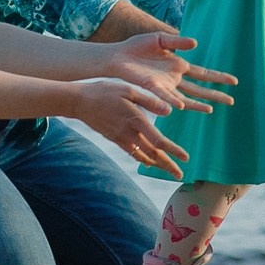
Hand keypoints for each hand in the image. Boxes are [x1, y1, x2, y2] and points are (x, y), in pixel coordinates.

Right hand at [74, 78, 192, 178]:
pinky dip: (143, 159)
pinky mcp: (114, 139)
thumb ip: (149, 101)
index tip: (185, 158)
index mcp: (136, 119)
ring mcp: (121, 138)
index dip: (173, 150)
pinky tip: (149, 162)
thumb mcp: (128, 90)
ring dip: (157, 164)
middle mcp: (129, 133)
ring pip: (143, 156)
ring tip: (168, 171)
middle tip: (180, 174)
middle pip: (153, 154)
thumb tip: (170, 111)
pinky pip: (132, 153)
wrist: (79, 102)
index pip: (158, 140)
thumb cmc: (104, 91)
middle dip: (168, 165)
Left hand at [107, 32, 236, 112]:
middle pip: (199, 90)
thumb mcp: (160, 39)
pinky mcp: (151, 87)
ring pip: (185, 97)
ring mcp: (164, 85)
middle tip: (232, 101)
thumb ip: (177, 41)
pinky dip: (172, 101)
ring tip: (211, 110)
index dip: (218, 77)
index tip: (234, 81)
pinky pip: (164, 96)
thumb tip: (196, 44)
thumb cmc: (137, 47)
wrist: (118, 55)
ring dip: (197, 104)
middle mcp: (175, 79)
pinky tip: (181, 106)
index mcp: (179, 66)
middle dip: (215, 95)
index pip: (203, 74)